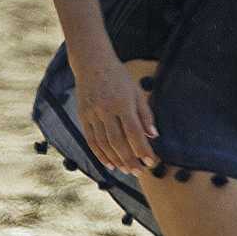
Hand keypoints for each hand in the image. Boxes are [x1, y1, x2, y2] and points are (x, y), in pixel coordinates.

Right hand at [76, 58, 158, 176]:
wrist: (92, 63)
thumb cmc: (119, 77)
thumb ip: (145, 114)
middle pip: (118, 142)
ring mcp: (92, 114)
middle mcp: (106, 109)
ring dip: (115, 160)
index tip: (151, 162)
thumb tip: (153, 136)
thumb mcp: (136, 91)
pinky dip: (100, 154)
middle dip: (129, 160)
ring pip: (103, 144)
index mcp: (122, 102)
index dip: (143, 149)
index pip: (134, 132)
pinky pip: (91, 140)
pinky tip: (109, 163)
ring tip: (125, 170)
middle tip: (138, 172)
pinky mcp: (83, 116)